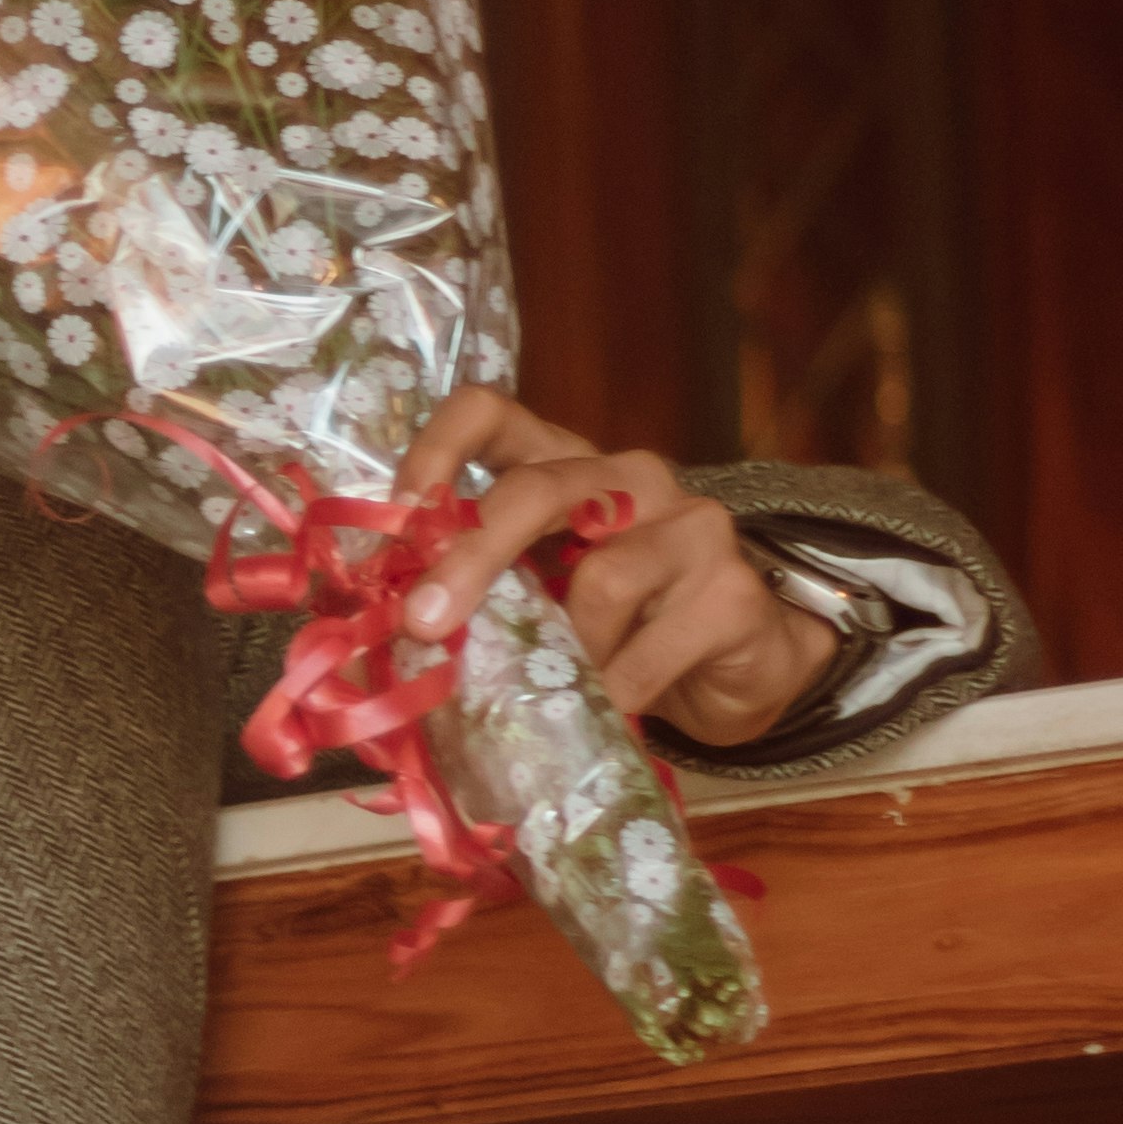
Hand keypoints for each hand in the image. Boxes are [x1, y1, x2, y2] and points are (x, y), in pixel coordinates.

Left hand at [389, 389, 839, 749]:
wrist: (741, 666)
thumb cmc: (619, 625)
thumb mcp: (542, 594)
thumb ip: (481, 591)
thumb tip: (381, 635)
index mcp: (565, 464)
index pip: (491, 413)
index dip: (436, 450)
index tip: (400, 518)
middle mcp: (630, 477)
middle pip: (539, 488)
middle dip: (471, 558)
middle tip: (423, 625)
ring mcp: (692, 527)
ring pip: (601, 580)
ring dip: (563, 651)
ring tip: (559, 690)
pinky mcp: (733, 594)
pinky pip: (648, 653)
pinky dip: (612, 694)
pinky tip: (607, 711)